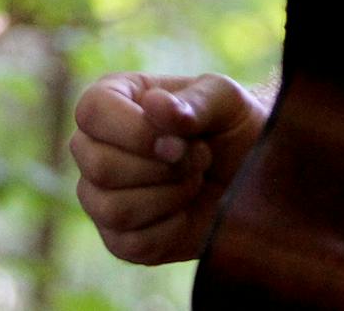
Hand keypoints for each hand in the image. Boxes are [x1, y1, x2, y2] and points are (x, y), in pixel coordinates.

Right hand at [71, 72, 268, 265]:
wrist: (251, 174)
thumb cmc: (232, 126)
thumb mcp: (224, 100)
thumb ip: (193, 100)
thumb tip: (155, 106)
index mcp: (111, 99)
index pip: (92, 112)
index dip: (135, 131)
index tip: (179, 141)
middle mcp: (94, 146)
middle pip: (99, 166)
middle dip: (162, 169)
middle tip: (200, 158)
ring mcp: (100, 195)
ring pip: (113, 209)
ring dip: (169, 197)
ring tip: (194, 180)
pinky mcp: (118, 238)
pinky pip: (133, 243)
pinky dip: (172, 229)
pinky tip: (187, 211)